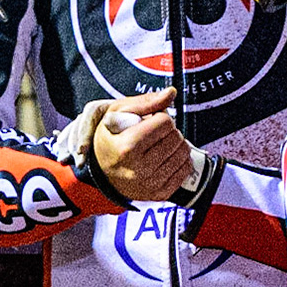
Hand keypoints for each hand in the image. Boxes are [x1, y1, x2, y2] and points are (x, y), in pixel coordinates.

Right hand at [89, 88, 193, 202]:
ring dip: (175, 144)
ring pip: (184, 152)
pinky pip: (185, 169)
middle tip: (153, 134)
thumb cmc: (109, 140)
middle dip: (167, 131)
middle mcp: (139, 168)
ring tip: (159, 145)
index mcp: (127, 147)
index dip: (158, 117)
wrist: (101, 173)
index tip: (148, 122)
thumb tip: (172, 93)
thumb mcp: (117, 114)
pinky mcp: (160, 193)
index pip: (165, 122)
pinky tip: (165, 158)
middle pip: (176, 137)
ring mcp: (150, 184)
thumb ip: (146, 102)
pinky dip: (179, 160)